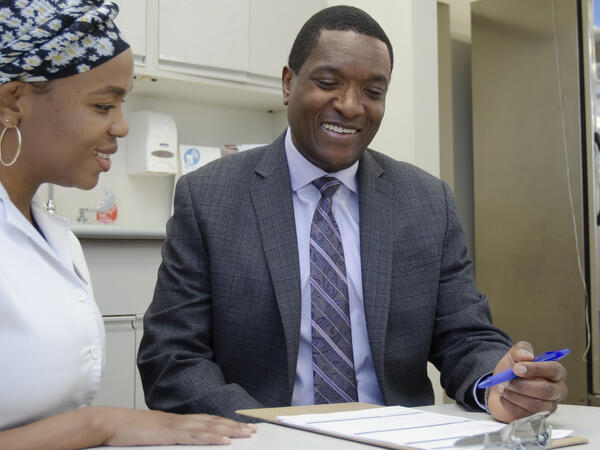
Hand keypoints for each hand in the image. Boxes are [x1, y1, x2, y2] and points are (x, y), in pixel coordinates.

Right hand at [97, 407, 256, 445]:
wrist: (109, 423)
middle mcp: (179, 420)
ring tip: (246, 433)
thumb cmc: (126, 432)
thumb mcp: (152, 436)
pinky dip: (212, 436)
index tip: (240, 426)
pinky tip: (224, 439)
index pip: (206, 420)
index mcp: (176, 421)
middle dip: (234, 425)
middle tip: (253, 429)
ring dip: (230, 429)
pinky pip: (194, 436)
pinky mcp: (168, 433)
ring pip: (208, 427)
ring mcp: (174, 425)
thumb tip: (180, 443)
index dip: (224, 422)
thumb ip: (168, 438)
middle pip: (212, 421)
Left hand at [487, 341, 567, 422]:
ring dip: (514, 394)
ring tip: (503, 386)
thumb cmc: (513, 371)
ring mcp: (548, 406)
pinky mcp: (536, 417)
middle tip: (506, 380)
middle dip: (522, 385)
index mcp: (556, 372)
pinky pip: (524, 413)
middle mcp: (556, 390)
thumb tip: (527, 355)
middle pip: (546, 390)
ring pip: (534, 404)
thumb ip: (521, 350)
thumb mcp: (515, 355)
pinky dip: (509, 403)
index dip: (535, 369)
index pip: (554, 370)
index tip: (517, 367)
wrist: (500, 386)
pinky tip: (504, 396)